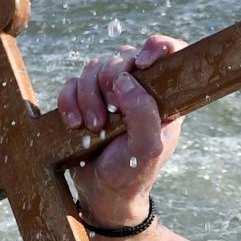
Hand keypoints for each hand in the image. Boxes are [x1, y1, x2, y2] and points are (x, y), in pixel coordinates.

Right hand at [54, 35, 185, 228]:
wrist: (103, 193)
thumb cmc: (132, 174)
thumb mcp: (147, 150)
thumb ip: (144, 113)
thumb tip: (126, 80)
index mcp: (163, 97)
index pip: (171, 54)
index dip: (158, 47)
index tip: (144, 63)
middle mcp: (138, 89)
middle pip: (124, 56)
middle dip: (110, 80)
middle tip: (108, 114)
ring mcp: (110, 93)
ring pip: (94, 67)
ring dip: (88, 96)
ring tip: (92, 127)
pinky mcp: (84, 99)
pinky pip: (71, 82)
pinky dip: (69, 101)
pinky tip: (75, 124)